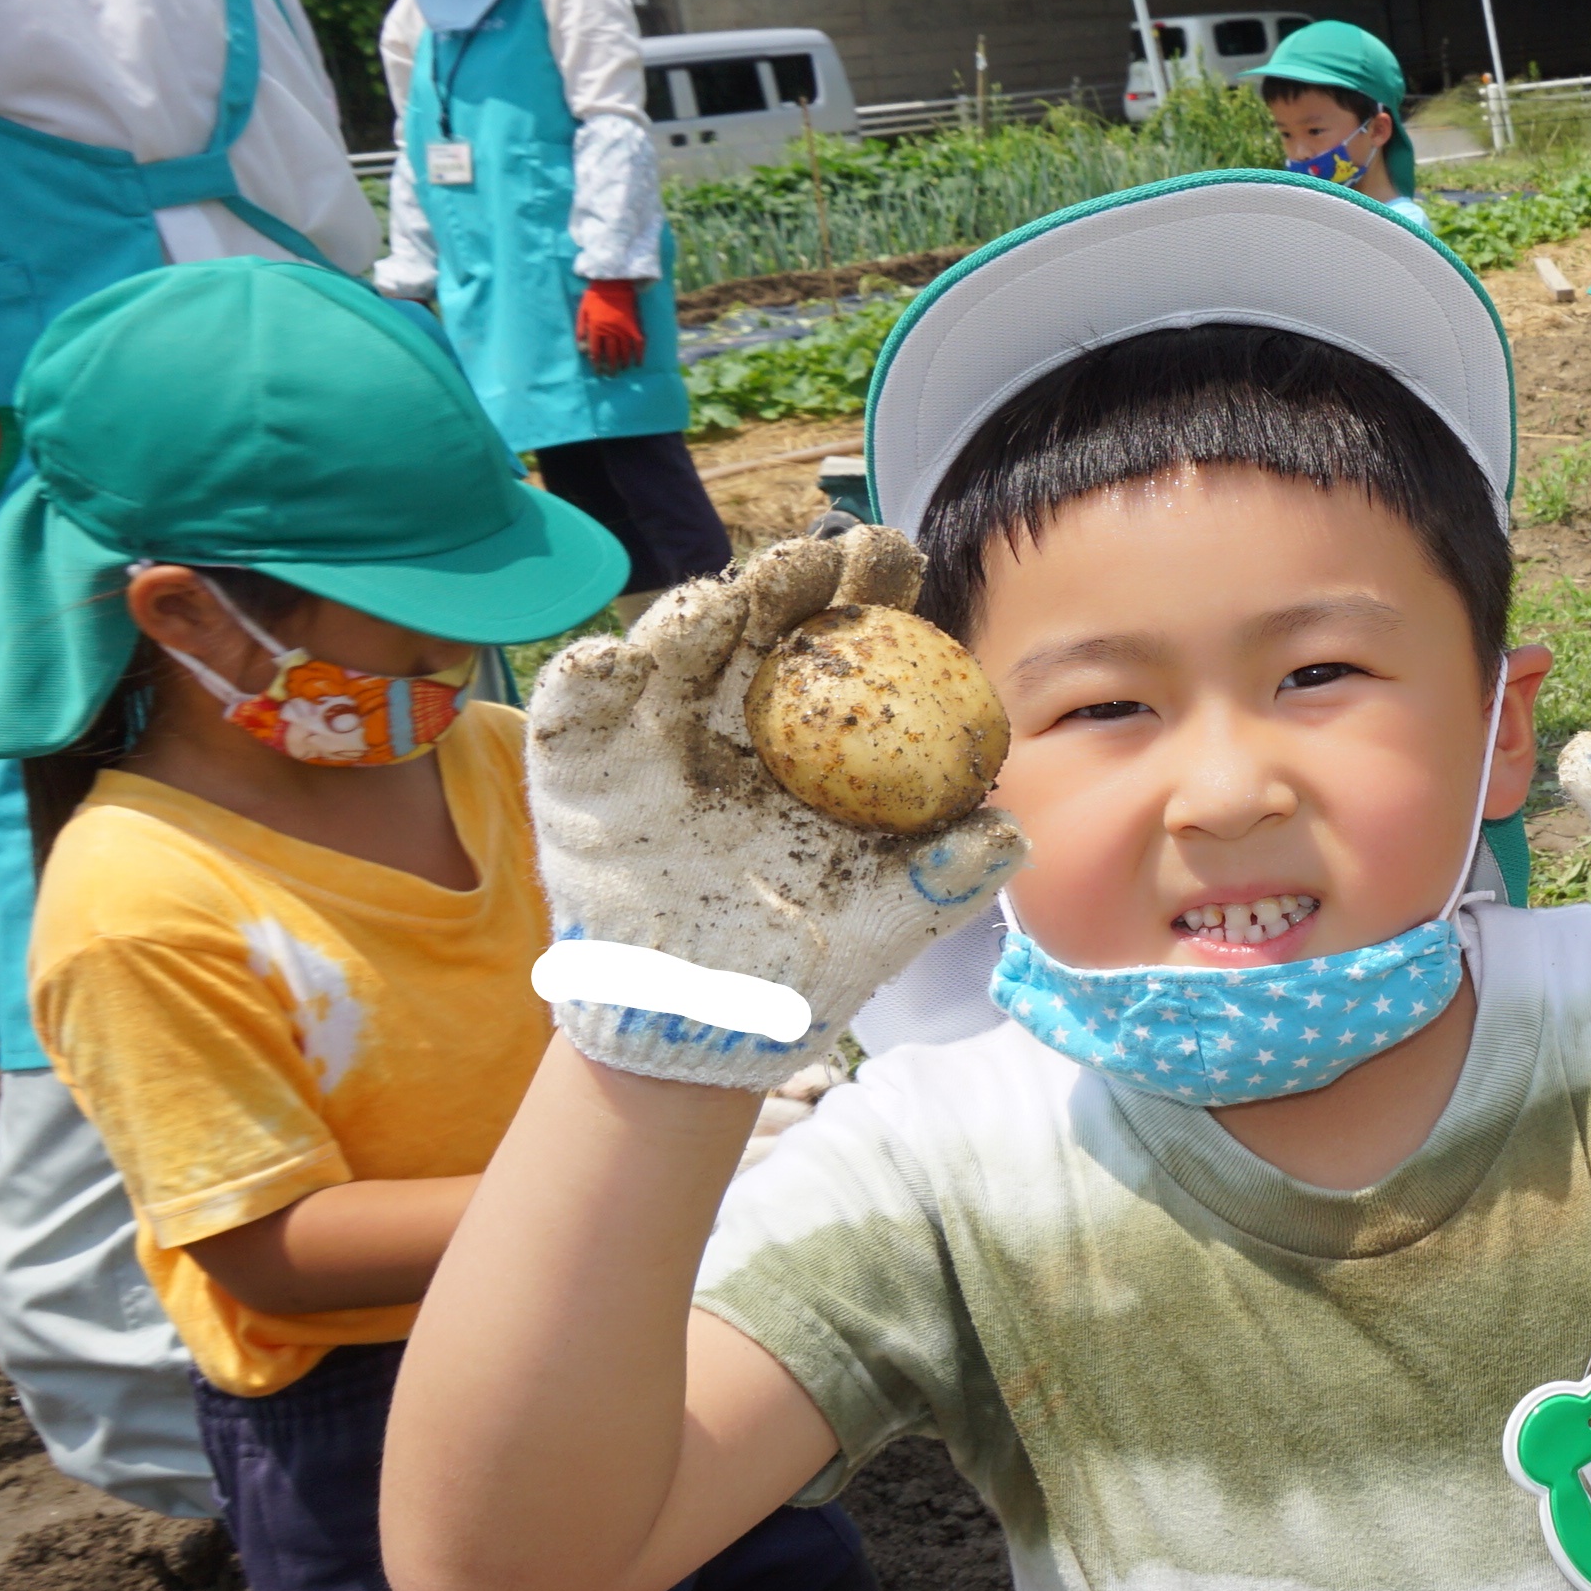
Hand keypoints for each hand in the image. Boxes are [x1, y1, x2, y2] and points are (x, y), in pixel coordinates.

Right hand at [527, 530, 1024, 1089]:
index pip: (846, 644)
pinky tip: (613, 663)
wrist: (706, 1033)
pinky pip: (575, 713)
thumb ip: (947, 877)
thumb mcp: (887, 920)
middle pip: (760, 626)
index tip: (898, 557)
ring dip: (697, 614)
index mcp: (816, 735)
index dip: (870, 592)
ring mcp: (656, 737)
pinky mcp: (582, 770)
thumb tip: (1014, 835)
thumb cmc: (807, 968)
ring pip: (672, 651)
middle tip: (821, 560)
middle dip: (790, 581)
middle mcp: (736, 718)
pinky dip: (587, 682)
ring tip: (732, 599)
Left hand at [576, 277, 648, 372]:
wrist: (613, 284)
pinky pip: (638, 344)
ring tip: (622, 369)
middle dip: (611, 367)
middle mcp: (610, 332)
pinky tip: (639, 363)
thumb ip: (581, 329)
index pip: (596, 351)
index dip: (597, 363)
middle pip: (611, 354)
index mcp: (596, 328)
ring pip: (624, 351)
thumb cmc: (595, 297)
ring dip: (624, 363)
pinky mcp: (634, 327)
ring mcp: (624, 330)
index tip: (598, 371)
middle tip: (611, 375)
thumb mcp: (583, 311)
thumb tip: (581, 347)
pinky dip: (639, 355)